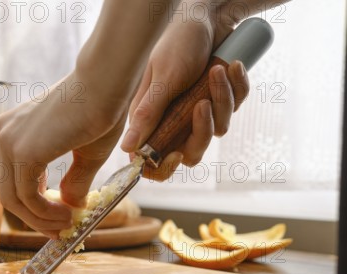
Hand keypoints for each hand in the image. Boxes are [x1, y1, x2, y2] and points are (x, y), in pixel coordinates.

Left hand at [0, 72, 127, 237]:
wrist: (107, 84)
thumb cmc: (101, 109)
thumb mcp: (84, 154)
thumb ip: (72, 181)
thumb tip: (70, 206)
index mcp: (12, 131)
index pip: (11, 179)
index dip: (31, 207)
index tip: (54, 221)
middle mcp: (3, 134)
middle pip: (7, 192)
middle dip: (34, 218)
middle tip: (60, 231)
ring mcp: (8, 141)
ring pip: (13, 199)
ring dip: (41, 219)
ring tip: (68, 224)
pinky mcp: (22, 151)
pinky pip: (26, 196)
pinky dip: (44, 213)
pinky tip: (67, 214)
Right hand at [121, 8, 249, 179]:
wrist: (207, 15)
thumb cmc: (178, 42)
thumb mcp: (163, 80)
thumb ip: (147, 115)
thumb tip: (127, 150)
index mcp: (150, 118)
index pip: (152, 160)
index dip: (163, 166)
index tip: (176, 154)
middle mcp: (173, 119)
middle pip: (191, 151)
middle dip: (203, 130)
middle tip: (202, 103)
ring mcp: (197, 110)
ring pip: (218, 129)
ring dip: (223, 100)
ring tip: (218, 70)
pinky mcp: (218, 100)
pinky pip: (235, 107)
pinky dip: (237, 87)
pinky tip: (231, 65)